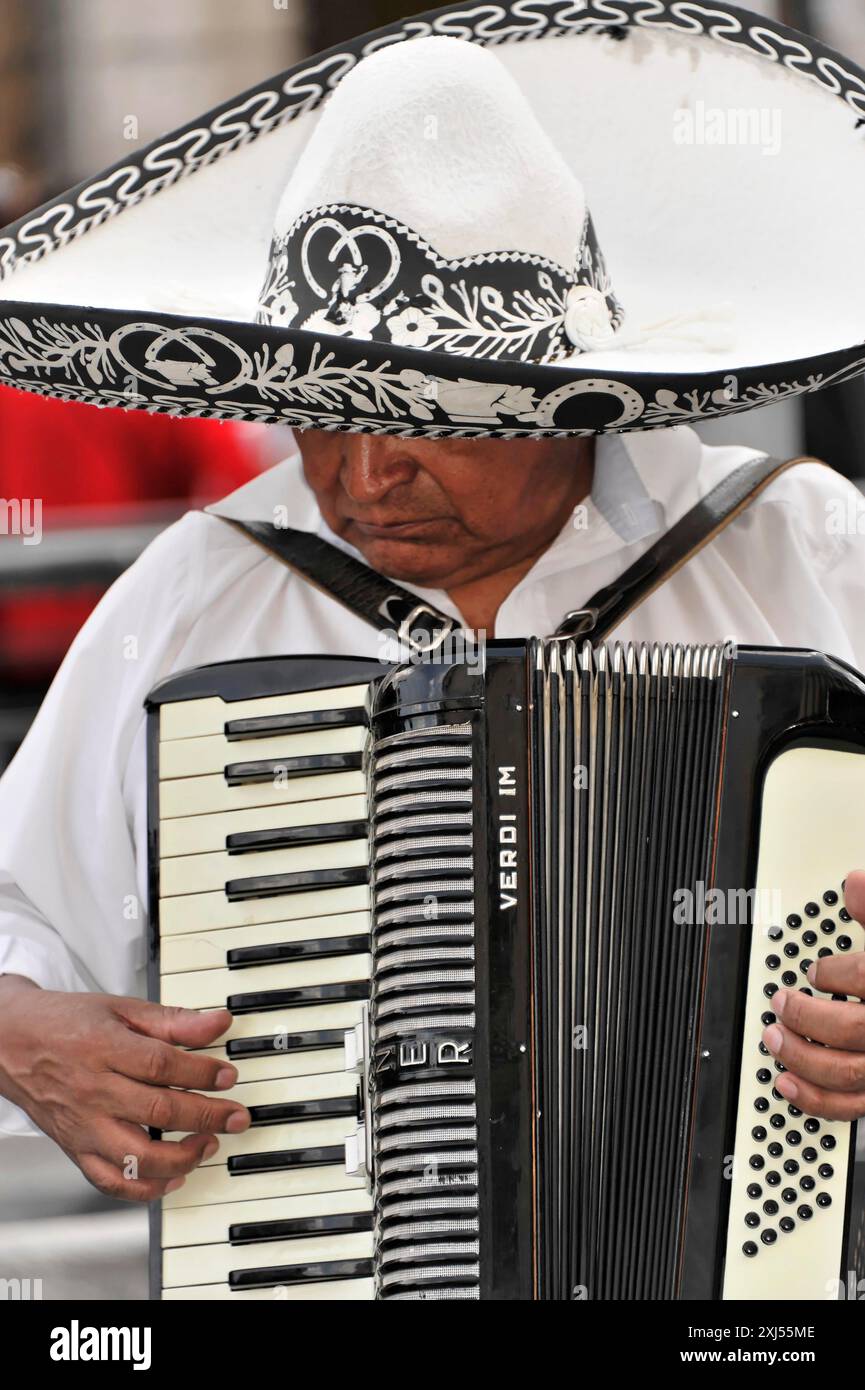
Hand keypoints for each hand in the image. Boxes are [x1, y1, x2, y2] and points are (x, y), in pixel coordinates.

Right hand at [0, 977, 249, 1201]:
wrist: (11, 1043)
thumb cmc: (66, 1023)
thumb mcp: (121, 1009)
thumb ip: (172, 1020)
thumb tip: (218, 1024)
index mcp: (105, 1049)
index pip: (163, 1065)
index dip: (203, 1072)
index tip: (228, 1075)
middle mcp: (94, 1092)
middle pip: (158, 1112)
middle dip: (207, 1117)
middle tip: (236, 1116)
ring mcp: (83, 1126)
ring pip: (136, 1158)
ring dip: (182, 1158)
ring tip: (208, 1144)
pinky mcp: (75, 1149)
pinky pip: (111, 1182)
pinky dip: (145, 1189)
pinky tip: (173, 1177)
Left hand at [761, 871, 864, 1119]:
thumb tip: (853, 883)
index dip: (834, 973)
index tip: (816, 970)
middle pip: (854, 1029)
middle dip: (807, 1015)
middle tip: (781, 1001)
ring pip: (848, 1073)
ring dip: (802, 1056)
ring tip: (774, 1035)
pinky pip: (851, 1107)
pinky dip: (815, 1100)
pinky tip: (787, 1082)